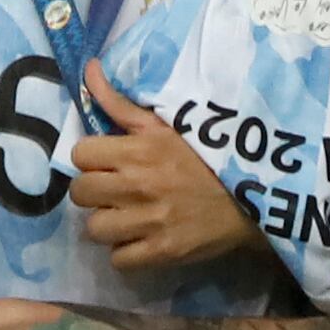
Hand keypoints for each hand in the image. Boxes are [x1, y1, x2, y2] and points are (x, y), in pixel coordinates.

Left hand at [68, 63, 260, 270]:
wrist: (250, 197)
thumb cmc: (203, 156)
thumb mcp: (162, 124)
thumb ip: (118, 102)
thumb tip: (88, 69)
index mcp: (136, 150)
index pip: (79, 155)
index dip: (90, 159)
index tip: (106, 163)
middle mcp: (137, 186)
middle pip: (80, 193)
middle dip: (93, 191)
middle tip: (112, 191)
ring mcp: (149, 222)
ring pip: (94, 229)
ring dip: (106, 224)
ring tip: (124, 217)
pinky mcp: (162, 252)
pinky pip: (119, 260)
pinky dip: (125, 252)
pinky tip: (138, 239)